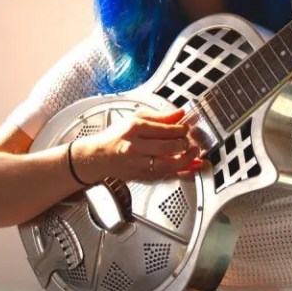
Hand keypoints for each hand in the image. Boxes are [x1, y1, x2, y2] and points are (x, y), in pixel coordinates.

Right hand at [73, 108, 199, 182]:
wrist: (98, 156)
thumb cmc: (116, 136)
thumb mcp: (135, 118)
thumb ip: (160, 116)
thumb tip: (180, 114)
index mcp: (135, 129)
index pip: (165, 129)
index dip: (181, 129)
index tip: (186, 128)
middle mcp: (136, 147)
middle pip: (169, 147)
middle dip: (185, 143)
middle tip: (189, 140)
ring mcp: (138, 164)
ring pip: (169, 164)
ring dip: (186, 159)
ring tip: (193, 152)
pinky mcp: (141, 176)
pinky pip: (166, 176)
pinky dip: (181, 172)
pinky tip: (190, 168)